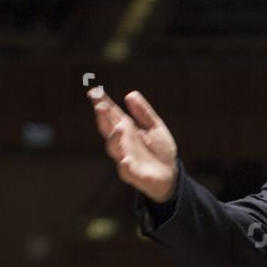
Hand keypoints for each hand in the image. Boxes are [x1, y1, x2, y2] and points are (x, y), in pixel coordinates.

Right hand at [88, 87, 178, 202]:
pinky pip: (126, 170)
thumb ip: (144, 113)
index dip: (103, 103)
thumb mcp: (155, 127)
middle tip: (101, 106)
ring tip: (120, 127)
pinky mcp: (133, 174)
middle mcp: (122, 143)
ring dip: (114, 138)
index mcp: (126, 130)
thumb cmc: (161, 150)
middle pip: (108, 129)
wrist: (171, 174)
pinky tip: (125, 161)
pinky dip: (125, 166)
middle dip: (103, 118)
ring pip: (114, 148)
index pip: (112, 115)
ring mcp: (125, 158)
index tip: (95, 92)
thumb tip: (130, 94)